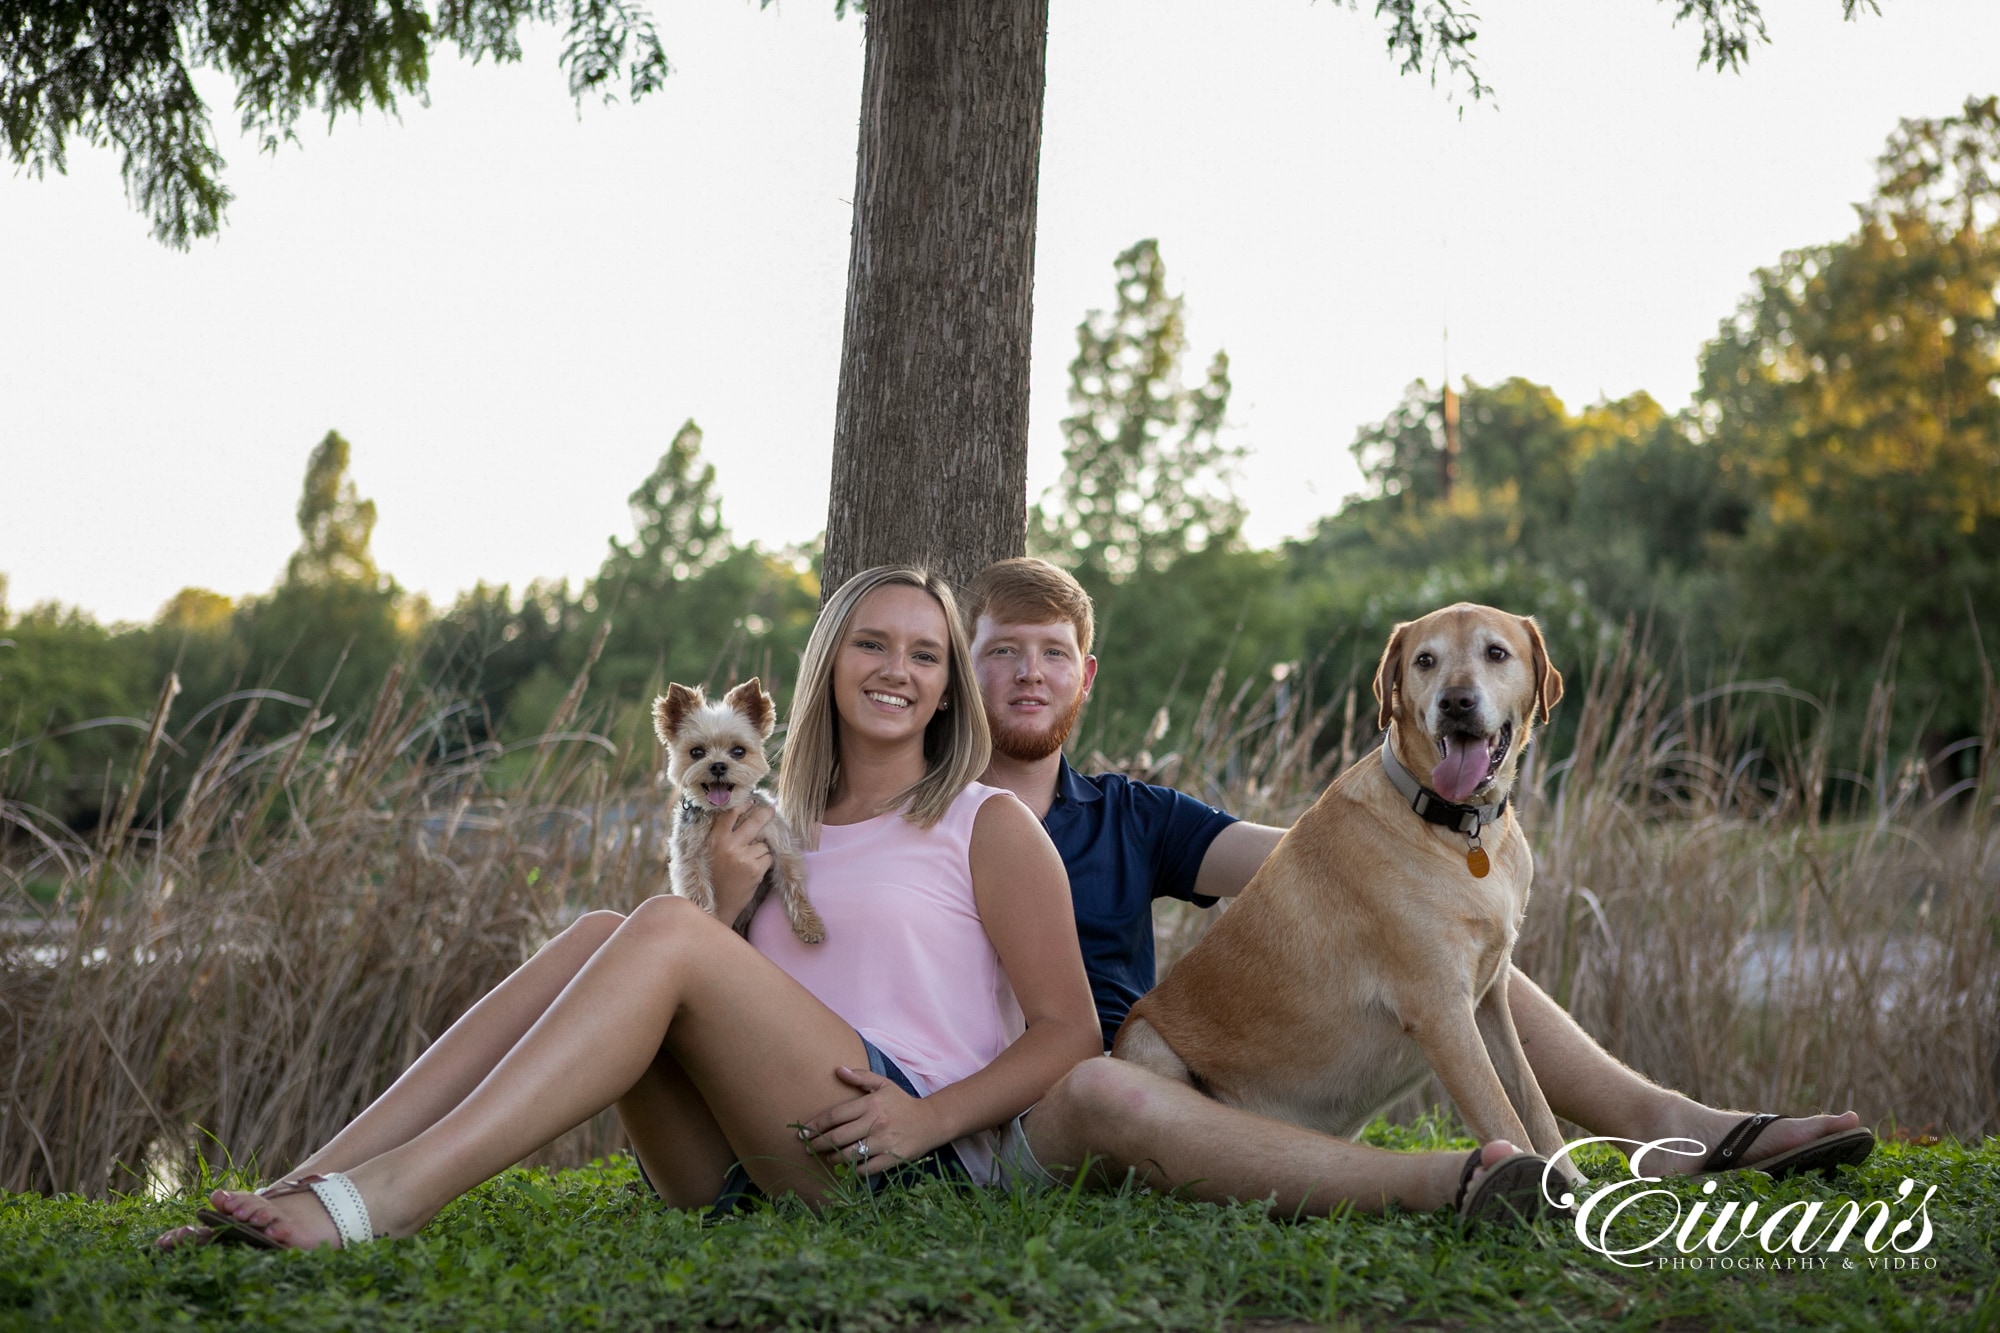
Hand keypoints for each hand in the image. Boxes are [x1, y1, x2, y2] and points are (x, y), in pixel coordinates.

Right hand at [709, 803, 774, 916]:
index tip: (751, 802)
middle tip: (771, 810)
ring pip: (763, 844)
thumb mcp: (710, 853)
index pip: (730, 814)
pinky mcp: (755, 869)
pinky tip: (753, 870)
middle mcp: (729, 845)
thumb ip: (722, 837)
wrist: (717, 904)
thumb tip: (742, 817)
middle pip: (754, 822)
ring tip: (748, 861)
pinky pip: (767, 857)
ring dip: (760, 850)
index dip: (743, 806)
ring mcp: (743, 857)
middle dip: (765, 814)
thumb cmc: (714, 878)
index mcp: (715, 840)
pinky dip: (764, 862)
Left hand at [797, 1065, 940, 1175]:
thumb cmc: (902, 1103)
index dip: (816, 1125)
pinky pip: (865, 1168)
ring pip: (849, 1154)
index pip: (835, 1116)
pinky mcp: (891, 1158)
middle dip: (818, 1144)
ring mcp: (883, 1142)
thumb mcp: (883, 1085)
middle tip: (809, 1146)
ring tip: (827, 1156)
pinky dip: (852, 1169)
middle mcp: (875, 1123)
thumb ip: (860, 1077)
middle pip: (838, 1137)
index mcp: (870, 1104)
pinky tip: (847, 1167)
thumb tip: (838, 1070)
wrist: (930, 1122)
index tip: (803, 1131)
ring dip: (832, 1158)